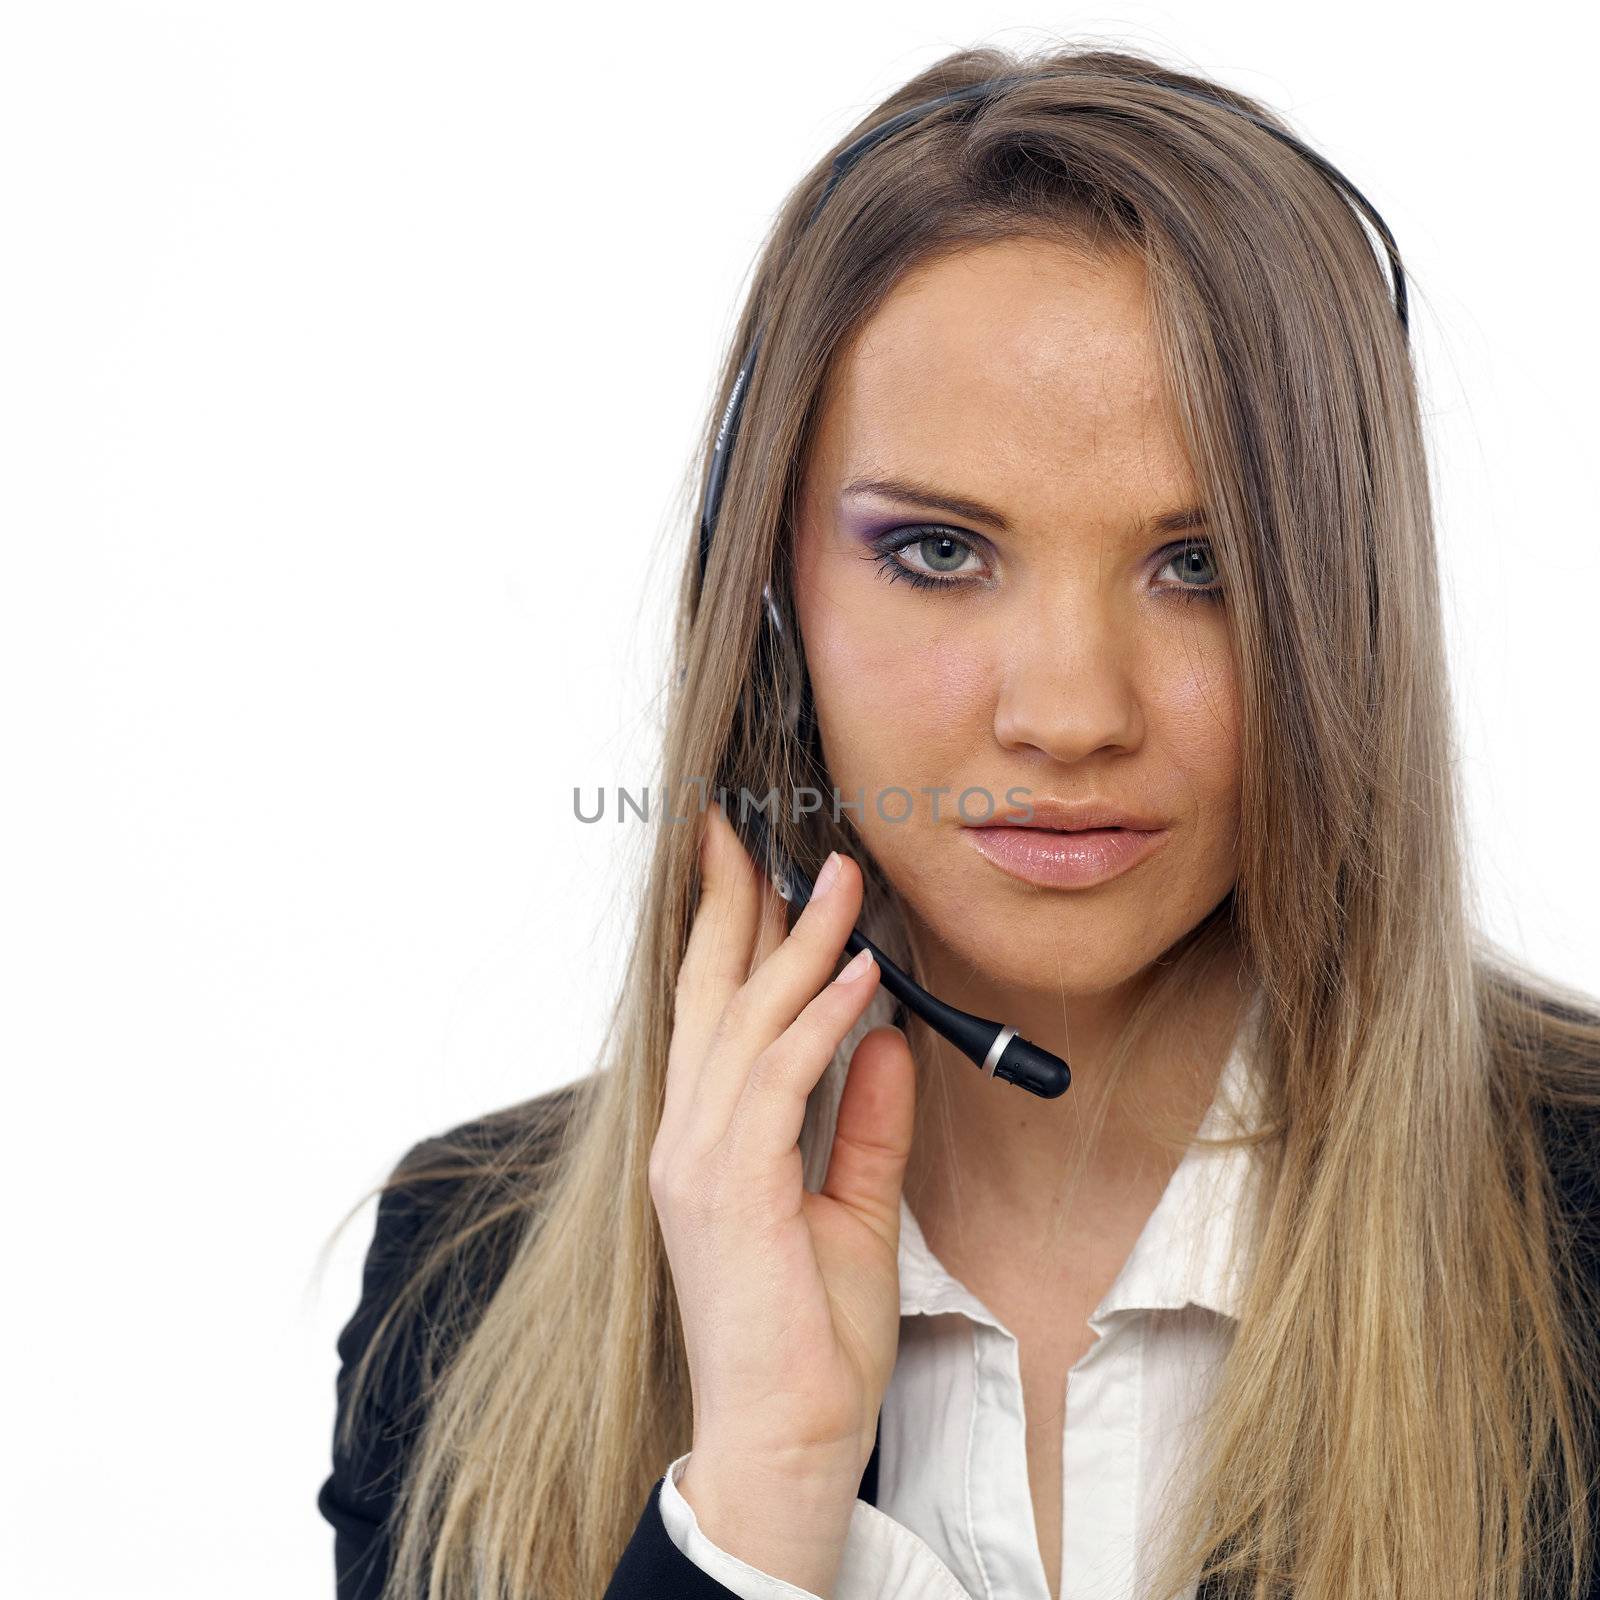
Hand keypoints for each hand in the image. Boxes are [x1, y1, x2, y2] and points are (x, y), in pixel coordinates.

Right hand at [649, 800, 916, 1596]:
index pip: (716, 1010)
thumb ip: (863, 1122)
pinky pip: (780, 1079)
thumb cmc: (809, 1335)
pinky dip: (820, 1019)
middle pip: (709, 992)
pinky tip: (858, 974)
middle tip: (750, 824)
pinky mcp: (731, 1186)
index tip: (751, 861)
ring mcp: (700, 1159)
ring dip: (796, 943)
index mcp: (706, 1139)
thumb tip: (887, 1039)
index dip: (731, 930)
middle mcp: (689, 1136)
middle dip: (730, 900)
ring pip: (745, 1020)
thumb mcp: (851, 1208)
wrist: (785, 1436)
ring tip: (840, 877)